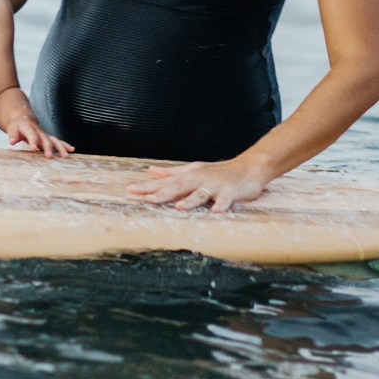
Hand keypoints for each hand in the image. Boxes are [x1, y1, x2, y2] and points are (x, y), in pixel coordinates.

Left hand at [6, 115, 74, 158]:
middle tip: (49, 156)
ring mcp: (45, 134)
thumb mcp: (12, 128)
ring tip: (65, 155)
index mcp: (29, 128)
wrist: (24, 119)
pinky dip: (65, 145)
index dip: (33, 141)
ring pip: (54, 140)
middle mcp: (39, 131)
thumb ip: (12, 135)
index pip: (31, 135)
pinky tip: (72, 150)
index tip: (34, 149)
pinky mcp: (48, 138)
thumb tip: (11, 141)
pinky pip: (58, 141)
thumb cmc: (17, 126)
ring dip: (60, 147)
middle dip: (48, 147)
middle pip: (45, 139)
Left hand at [126, 159, 266, 212]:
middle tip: (145, 198)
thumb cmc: (218, 171)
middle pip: (178, 187)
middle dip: (161, 194)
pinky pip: (225, 200)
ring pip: (200, 194)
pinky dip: (221, 205)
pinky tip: (216, 211)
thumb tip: (151, 171)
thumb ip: (172, 173)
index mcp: (189, 176)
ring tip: (179, 207)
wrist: (249, 167)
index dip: (147, 187)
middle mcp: (199, 179)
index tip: (129, 191)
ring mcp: (215, 185)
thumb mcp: (193, 170)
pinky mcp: (230, 192)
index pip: (165, 183)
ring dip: (190, 200)